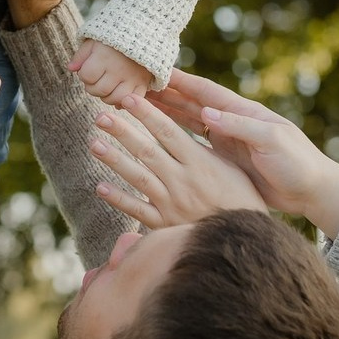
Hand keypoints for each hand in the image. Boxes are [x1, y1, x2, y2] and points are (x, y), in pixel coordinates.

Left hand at [68, 39, 150, 106]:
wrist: (142, 34)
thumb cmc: (113, 39)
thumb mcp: (94, 42)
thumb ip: (81, 55)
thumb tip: (71, 68)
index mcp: (104, 57)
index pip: (86, 76)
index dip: (84, 75)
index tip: (89, 69)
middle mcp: (118, 69)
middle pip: (99, 90)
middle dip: (93, 87)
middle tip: (96, 79)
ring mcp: (132, 78)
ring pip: (114, 99)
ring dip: (106, 96)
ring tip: (106, 86)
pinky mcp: (143, 83)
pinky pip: (132, 101)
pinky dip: (122, 101)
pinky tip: (118, 93)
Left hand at [89, 94, 266, 228]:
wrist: (244, 239)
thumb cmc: (241, 198)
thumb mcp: (230, 167)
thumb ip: (205, 150)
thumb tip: (185, 130)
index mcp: (199, 162)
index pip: (167, 132)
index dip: (146, 114)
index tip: (129, 99)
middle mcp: (182, 180)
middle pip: (147, 151)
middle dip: (122, 132)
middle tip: (101, 116)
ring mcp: (171, 203)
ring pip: (138, 177)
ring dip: (114, 160)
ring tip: (94, 143)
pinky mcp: (165, 225)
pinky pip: (137, 211)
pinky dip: (119, 199)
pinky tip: (100, 187)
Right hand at [151, 70, 338, 238]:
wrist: (312, 191)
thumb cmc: (297, 163)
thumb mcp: (271, 141)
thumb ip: (240, 126)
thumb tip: (207, 112)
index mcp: (243, 112)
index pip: (206, 91)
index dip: (181, 81)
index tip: (157, 71)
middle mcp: (231, 122)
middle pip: (192, 103)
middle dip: (165, 94)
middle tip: (137, 86)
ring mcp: (226, 141)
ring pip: (188, 122)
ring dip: (165, 113)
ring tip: (139, 105)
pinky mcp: (223, 161)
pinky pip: (193, 145)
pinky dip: (174, 138)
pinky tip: (156, 137)